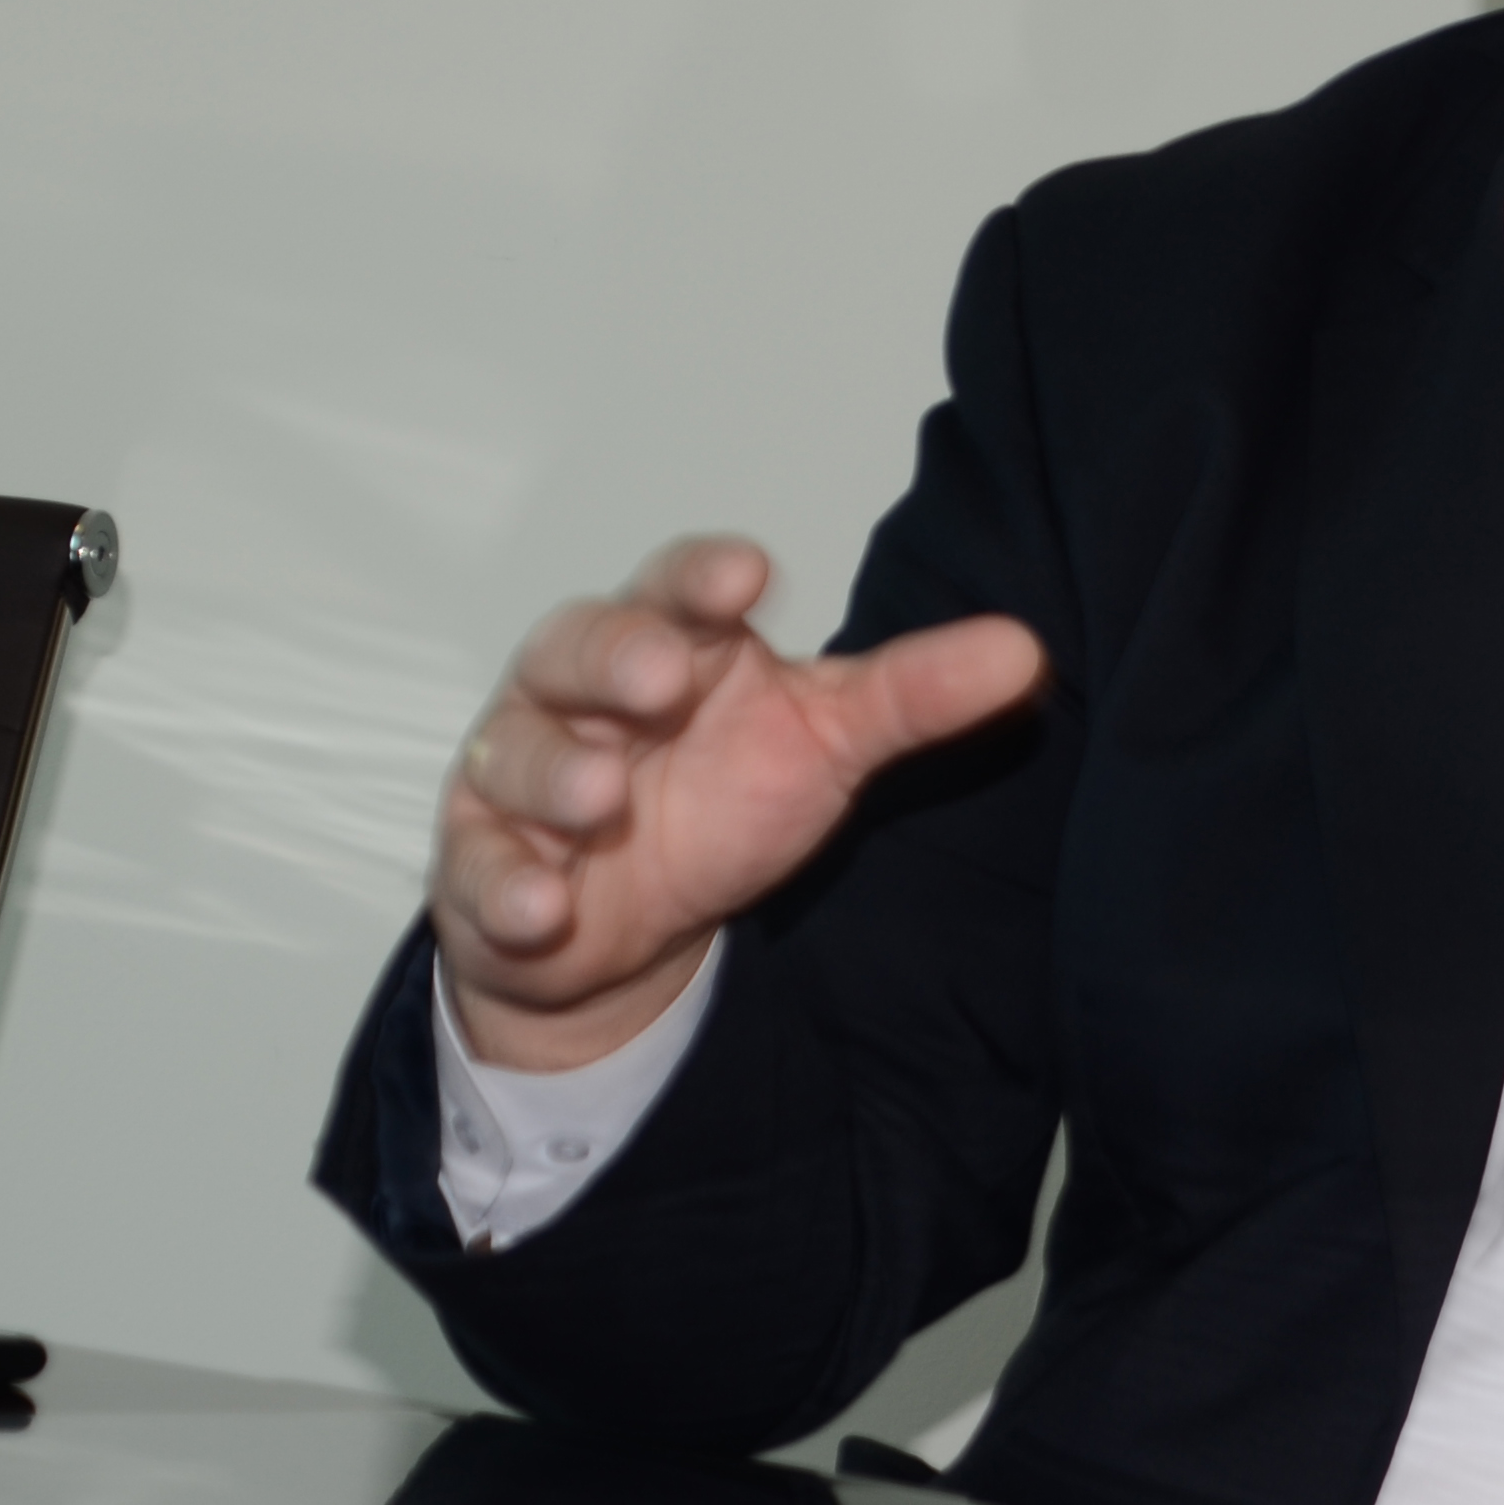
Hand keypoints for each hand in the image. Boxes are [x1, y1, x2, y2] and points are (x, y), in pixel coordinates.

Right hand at [432, 536, 1045, 1069]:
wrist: (632, 929)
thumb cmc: (721, 797)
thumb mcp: (826, 744)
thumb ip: (912, 696)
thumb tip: (1024, 651)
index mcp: (670, 642)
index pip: (677, 588)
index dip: (702, 578)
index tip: (747, 575)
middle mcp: (579, 693)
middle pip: (576, 646)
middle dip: (614, 657)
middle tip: (659, 677)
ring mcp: (521, 777)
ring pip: (519, 752)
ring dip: (557, 772)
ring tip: (601, 798)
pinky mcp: (484, 867)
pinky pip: (479, 869)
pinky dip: (506, 888)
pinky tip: (541, 907)